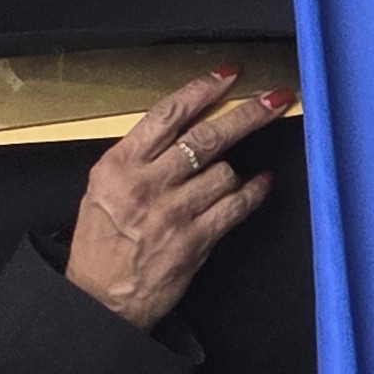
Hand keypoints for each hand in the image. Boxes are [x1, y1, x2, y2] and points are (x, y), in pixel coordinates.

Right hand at [61, 73, 285, 330]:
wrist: (99, 298)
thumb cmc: (101, 243)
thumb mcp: (102, 189)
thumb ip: (137, 158)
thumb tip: (183, 127)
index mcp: (119, 165)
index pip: (167, 115)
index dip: (202, 90)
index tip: (228, 76)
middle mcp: (145, 185)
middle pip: (206, 136)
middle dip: (246, 113)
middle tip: (274, 98)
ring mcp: (172, 213)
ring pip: (224, 171)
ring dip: (235, 169)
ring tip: (229, 177)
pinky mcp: (194, 241)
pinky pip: (235, 207)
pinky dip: (254, 192)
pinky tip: (261, 184)